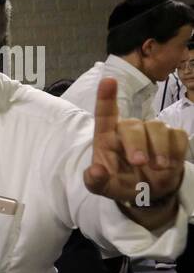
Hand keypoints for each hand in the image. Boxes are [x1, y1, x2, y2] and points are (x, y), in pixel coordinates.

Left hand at [84, 79, 187, 225]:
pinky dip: (176, 151)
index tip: (108, 81)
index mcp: (107, 138)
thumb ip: (95, 180)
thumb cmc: (120, 182)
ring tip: (159, 167)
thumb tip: (95, 172)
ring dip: (159, 148)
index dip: (105, 98)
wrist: (147, 191)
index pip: (104, 114)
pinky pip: (178, 136)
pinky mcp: (173, 137)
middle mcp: (129, 130)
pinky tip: (171, 165)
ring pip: (158, 127)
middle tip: (140, 162)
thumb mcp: (103, 187)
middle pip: (133, 125)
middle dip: (137, 143)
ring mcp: (152, 132)